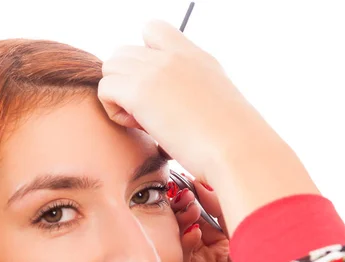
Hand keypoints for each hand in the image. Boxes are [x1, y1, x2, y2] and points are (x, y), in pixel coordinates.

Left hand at [100, 20, 318, 236]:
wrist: (238, 149)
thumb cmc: (233, 140)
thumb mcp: (217, 102)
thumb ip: (191, 92)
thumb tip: (175, 109)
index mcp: (194, 56)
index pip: (153, 30)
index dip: (142, 56)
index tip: (154, 88)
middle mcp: (173, 56)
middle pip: (123, 51)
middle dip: (126, 80)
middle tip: (146, 111)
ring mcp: (156, 70)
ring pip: (111, 67)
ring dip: (118, 94)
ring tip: (142, 121)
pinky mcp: (140, 91)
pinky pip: (106, 90)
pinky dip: (115, 111)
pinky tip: (140, 127)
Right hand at [170, 177, 251, 261]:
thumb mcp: (248, 236)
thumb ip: (224, 211)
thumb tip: (202, 183)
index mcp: (224, 241)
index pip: (201, 212)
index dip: (196, 195)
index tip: (193, 177)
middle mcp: (206, 255)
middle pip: (184, 222)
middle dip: (183, 204)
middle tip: (185, 190)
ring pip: (175, 239)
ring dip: (179, 221)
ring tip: (187, 206)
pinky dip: (180, 245)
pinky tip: (191, 233)